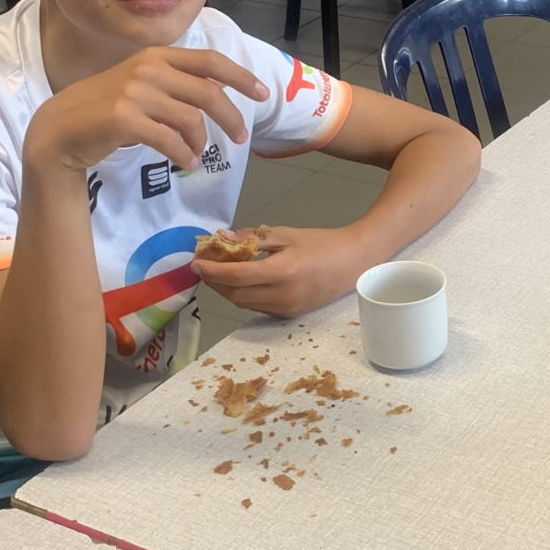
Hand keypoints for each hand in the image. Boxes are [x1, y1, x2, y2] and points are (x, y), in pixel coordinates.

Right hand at [24, 48, 267, 174]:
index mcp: (156, 55)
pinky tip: (185, 164)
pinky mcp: (124, 118)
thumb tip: (220, 92)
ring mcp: (135, 92)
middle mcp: (148, 68)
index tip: (262, 93)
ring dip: (201, 143)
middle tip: (240, 138)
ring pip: (191, 120)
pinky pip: (170, 140)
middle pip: (208, 93)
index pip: (210, 61)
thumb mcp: (143, 85)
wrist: (60, 128)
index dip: (241, 76)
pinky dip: (184, 155)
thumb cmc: (106, 108)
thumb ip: (177, 84)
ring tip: (196, 156)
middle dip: (231, 118)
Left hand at [192, 225, 364, 317]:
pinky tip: (242, 282)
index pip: (236, 276)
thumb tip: (222, 237)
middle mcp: (283, 295)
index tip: (195, 262)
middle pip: (235, 295)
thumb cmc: (320, 243)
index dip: (212, 271)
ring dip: (227, 290)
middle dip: (215, 282)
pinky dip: (244, 295)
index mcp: (282, 272)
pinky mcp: (290, 315)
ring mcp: (287, 308)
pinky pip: (258, 307)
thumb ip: (253, 237)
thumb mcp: (286, 234)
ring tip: (220, 273)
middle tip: (205, 266)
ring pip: (244, 304)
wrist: (354, 262)